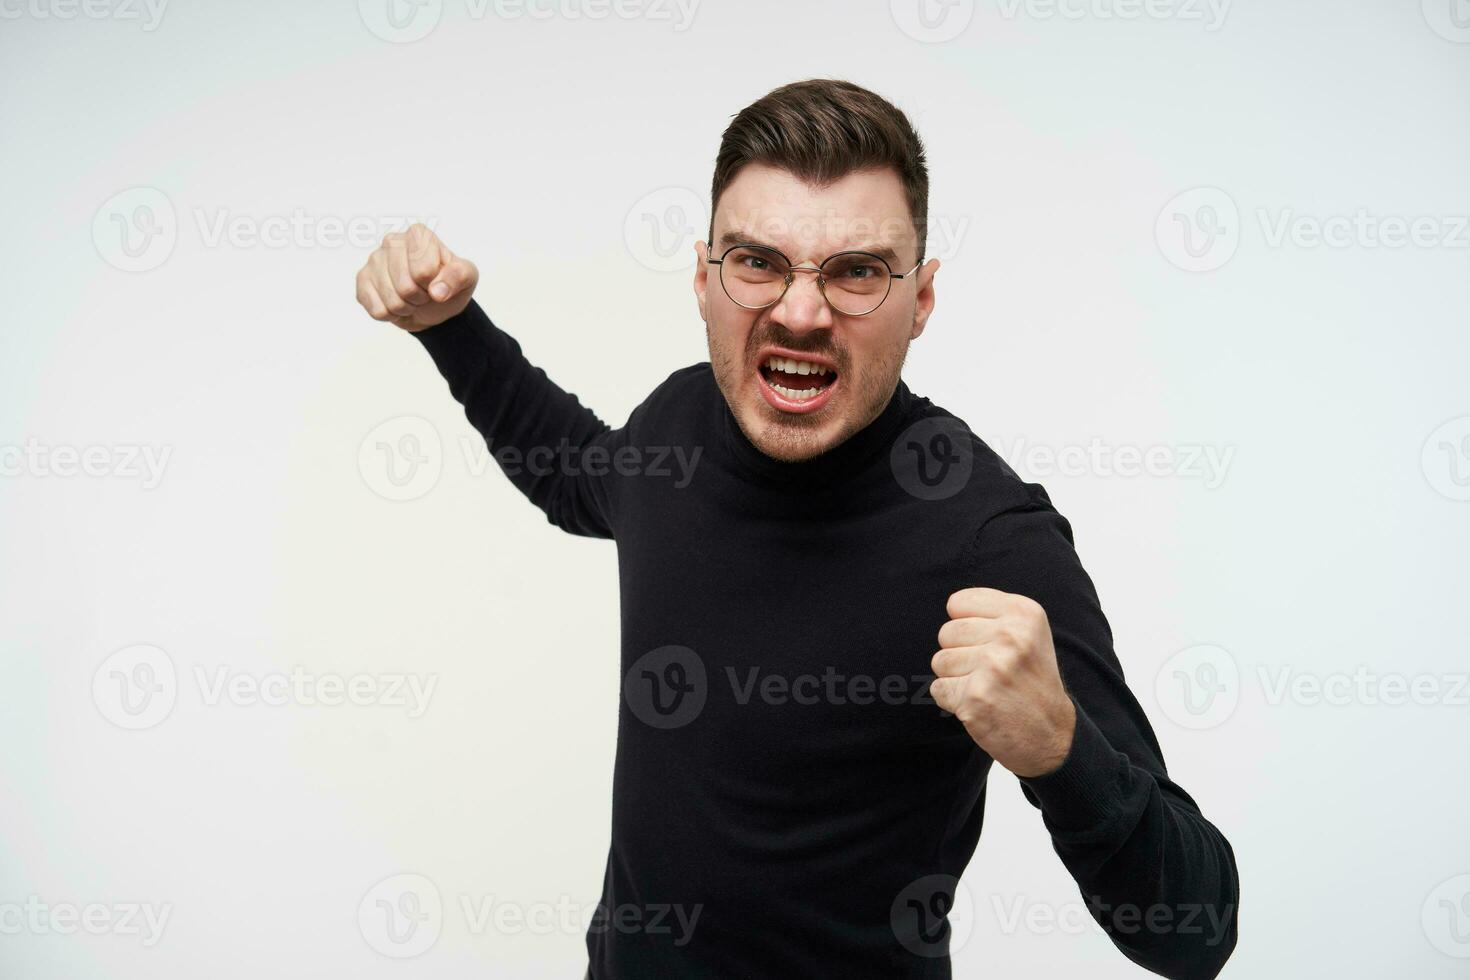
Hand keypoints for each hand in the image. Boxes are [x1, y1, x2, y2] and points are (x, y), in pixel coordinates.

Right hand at [355, 223, 478, 331]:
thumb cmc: (449, 283)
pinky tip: (396, 303)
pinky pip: (377, 309)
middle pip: (405, 286)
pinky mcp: (362, 280)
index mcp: (418, 234)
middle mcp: (392, 241)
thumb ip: (459, 277)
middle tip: (424, 292)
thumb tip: (437, 291)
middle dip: (419, 298)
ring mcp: (374, 260)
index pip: (423, 270)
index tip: (436, 281)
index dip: (434, 284)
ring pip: (391, 300)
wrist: (433, 303)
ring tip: (411, 298)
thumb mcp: (467, 277)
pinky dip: (391, 315)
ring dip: (406, 308)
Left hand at [930, 588, 1076, 777]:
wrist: (1053, 735)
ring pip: (940, 661)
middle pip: (947, 632)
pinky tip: (980, 704)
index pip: (958, 603)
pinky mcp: (976, 697)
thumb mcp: (1029, 633)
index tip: (989, 642)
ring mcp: (992, 667)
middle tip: (990, 672)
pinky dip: (953, 700)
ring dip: (956, 678)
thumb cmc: (1032, 680)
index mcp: (1023, 613)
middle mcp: (1010, 636)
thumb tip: (952, 606)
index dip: (966, 625)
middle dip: (960, 653)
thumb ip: (993, 614)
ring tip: (986, 687)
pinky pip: (938, 688)